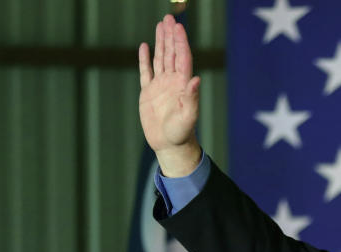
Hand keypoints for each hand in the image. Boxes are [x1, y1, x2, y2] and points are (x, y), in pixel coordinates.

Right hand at [138, 14, 201, 176]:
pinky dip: (144, 59)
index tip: (178, 27)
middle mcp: (172, 82)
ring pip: (160, 58)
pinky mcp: (148, 93)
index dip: (180, 42)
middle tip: (169, 18)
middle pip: (171, 53)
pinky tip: (144, 47)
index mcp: (182, 84)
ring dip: (160, 42)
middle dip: (170, 35)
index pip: (182, 58)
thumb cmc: (181, 133)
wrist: (169, 144)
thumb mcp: (188, 116)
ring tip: (160, 25)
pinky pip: (145, 72)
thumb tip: (196, 79)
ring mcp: (160, 86)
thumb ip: (192, 98)